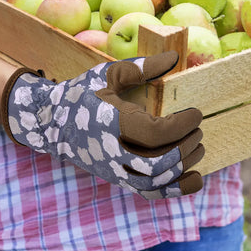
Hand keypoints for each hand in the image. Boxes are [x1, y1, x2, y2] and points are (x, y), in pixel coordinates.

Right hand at [1, 51, 203, 199]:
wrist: (52, 123)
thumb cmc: (82, 94)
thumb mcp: (109, 75)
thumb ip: (142, 68)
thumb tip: (174, 57)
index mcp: (111, 123)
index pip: (155, 133)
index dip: (182, 125)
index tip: (196, 113)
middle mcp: (113, 153)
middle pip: (159, 162)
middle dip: (185, 146)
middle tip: (198, 130)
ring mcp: (115, 171)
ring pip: (155, 182)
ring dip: (184, 166)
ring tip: (198, 147)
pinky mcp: (119, 180)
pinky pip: (149, 193)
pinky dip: (175, 190)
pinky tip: (195, 177)